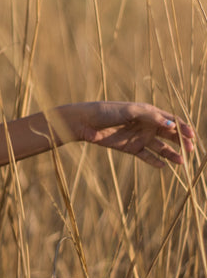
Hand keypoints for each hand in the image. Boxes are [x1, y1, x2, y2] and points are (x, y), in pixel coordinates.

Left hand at [61, 101, 194, 167]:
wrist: (86, 122)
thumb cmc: (108, 111)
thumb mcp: (131, 111)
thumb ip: (151, 117)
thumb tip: (171, 125)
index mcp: (149, 113)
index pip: (172, 120)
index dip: (183, 128)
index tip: (192, 136)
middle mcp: (147, 125)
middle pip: (170, 135)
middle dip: (181, 142)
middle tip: (190, 151)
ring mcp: (139, 137)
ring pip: (160, 147)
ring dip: (171, 154)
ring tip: (181, 162)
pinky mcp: (130, 148)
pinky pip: (146, 156)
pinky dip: (155, 161)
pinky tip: (163, 166)